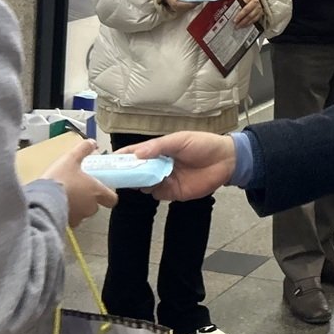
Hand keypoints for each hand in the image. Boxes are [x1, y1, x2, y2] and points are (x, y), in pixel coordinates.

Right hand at [40, 138, 117, 225]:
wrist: (42, 199)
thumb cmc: (60, 179)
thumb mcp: (71, 159)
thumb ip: (83, 150)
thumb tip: (92, 143)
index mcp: (96, 191)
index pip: (112, 199)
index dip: (108, 194)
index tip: (102, 188)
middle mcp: (90, 207)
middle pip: (95, 205)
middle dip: (88, 198)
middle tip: (78, 188)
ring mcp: (79, 217)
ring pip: (82, 212)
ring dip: (77, 206)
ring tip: (66, 195)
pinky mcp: (66, 224)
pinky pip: (70, 219)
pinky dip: (66, 213)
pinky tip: (58, 203)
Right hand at [119, 132, 235, 200]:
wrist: (226, 161)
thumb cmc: (203, 144)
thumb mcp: (180, 139)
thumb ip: (158, 146)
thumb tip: (137, 153)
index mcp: (160, 149)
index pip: (137, 152)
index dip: (123, 156)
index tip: (108, 160)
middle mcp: (159, 164)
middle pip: (137, 170)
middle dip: (125, 172)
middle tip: (111, 175)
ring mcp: (165, 179)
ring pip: (144, 183)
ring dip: (136, 182)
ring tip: (126, 181)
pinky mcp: (173, 192)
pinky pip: (156, 193)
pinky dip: (150, 191)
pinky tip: (147, 188)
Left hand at [233, 0, 263, 28]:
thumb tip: (224, 3)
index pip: (243, 3)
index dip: (237, 9)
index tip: (232, 15)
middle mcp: (255, 2)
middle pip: (247, 10)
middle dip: (240, 17)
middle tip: (234, 22)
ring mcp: (258, 8)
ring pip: (250, 17)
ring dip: (243, 22)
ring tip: (237, 26)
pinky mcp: (260, 14)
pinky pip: (254, 20)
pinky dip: (248, 24)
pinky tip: (242, 26)